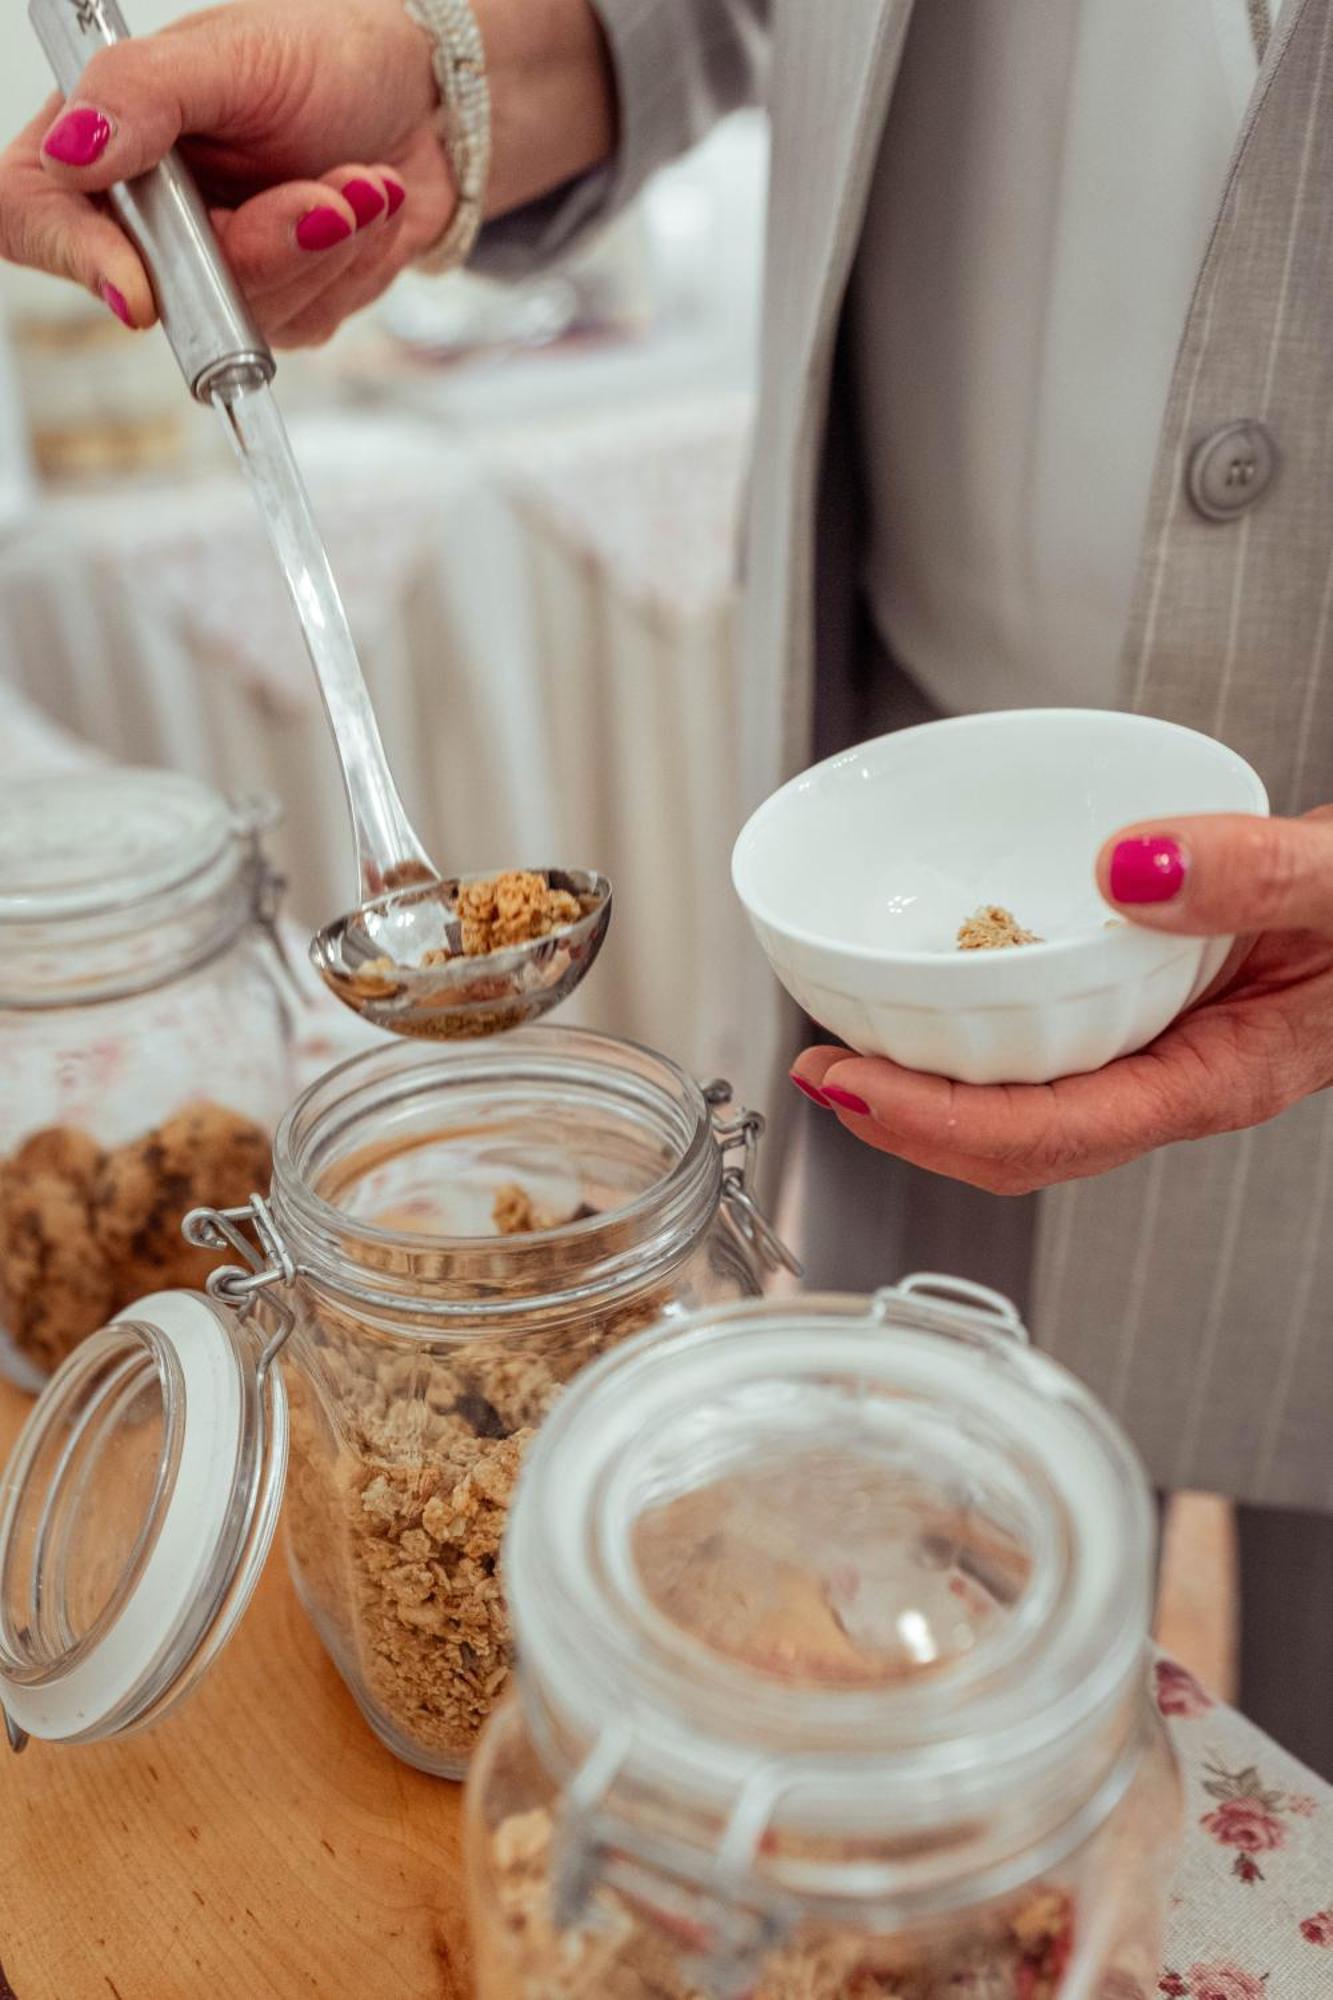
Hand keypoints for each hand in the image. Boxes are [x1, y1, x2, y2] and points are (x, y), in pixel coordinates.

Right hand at [0, 0, 452, 345]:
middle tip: (332, 199)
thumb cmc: (323, 54)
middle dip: (267, 250)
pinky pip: (305, 319)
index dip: (77, 260)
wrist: (421, 95)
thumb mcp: (230, 54)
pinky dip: (353, 265)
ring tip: (363, 184)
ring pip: (249, 315)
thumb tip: (71, 150)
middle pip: (168, 291)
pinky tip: (369, 210)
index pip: (35, 218)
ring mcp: (212, 270)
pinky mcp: (277, 302)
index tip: (139, 289)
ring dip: (327, 251)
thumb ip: (142, 93)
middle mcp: (147, 216)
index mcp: (102, 143)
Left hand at [791, 809, 1332, 1193]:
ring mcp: (1170, 1049)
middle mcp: (1184, 1077)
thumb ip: (1259, 875)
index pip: (1051, 1132)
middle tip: (816, 1071)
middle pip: (1019, 1140)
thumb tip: (1128, 867)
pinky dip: (983, 1030)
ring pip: (1032, 1099)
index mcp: (1222, 1075)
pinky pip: (1057, 1042)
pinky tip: (947, 991)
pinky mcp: (1164, 1007)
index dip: (935, 1122)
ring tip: (853, 1044)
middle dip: (907, 1121)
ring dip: (934, 1085)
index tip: (848, 1084)